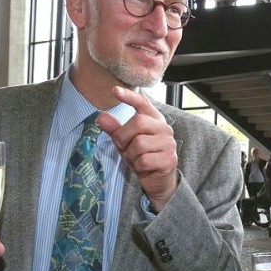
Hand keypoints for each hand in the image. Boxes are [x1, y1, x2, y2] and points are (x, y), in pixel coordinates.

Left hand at [97, 86, 178, 210]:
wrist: (158, 180)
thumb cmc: (143, 156)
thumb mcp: (125, 142)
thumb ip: (115, 129)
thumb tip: (101, 117)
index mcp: (155, 119)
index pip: (143, 103)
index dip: (130, 97)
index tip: (115, 90)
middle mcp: (165, 128)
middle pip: (138, 122)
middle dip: (124, 137)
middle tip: (123, 147)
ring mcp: (169, 144)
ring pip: (139, 144)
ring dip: (131, 155)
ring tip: (135, 159)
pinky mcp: (169, 159)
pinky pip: (144, 160)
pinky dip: (138, 166)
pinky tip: (143, 167)